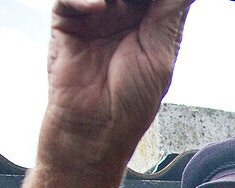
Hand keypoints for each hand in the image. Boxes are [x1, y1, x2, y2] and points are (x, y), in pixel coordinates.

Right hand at [42, 0, 192, 167]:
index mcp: (152, 22)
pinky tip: (99, 8)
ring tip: (119, 5)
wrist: (95, 128)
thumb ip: (168, 15)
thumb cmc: (130, 102)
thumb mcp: (160, 56)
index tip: (161, 3)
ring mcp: (95, 15)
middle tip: (140, 5)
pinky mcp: (66, 20)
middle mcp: (124, 14)